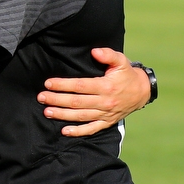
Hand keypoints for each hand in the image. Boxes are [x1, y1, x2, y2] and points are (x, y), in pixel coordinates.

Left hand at [36, 48, 150, 136]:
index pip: (80, 86)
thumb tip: (94, 52)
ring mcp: (105, 114)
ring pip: (81, 116)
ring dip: (62, 115)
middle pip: (77, 102)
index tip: (48, 83)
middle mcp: (105, 102)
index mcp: (106, 87)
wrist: (141, 92)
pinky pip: (91, 129)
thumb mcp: (121, 61)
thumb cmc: (127, 74)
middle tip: (41, 97)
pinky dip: (78, 131)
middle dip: (57, 100)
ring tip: (47, 112)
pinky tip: (64, 131)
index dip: (63, 85)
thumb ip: (108, 55)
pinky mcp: (107, 122)